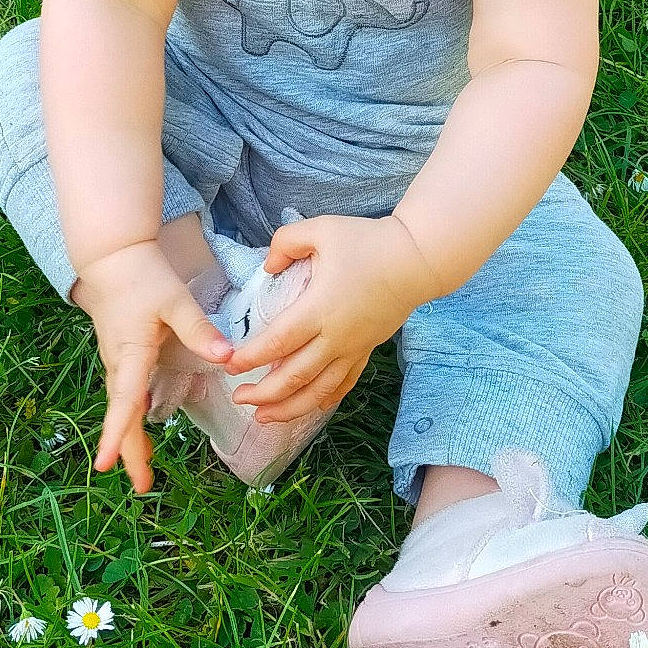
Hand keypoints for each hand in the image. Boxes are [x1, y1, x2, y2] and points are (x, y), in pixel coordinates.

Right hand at [78, 240, 233, 493]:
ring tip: (145, 470)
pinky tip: (143, 433)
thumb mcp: (175, 300)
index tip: (107, 465)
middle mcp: (119, 363)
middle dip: (128, 451)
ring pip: (122, 407)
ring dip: (130, 438)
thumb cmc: (143, 276)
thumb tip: (227, 357)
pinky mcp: (120, 356)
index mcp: (131, 353)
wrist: (113, 256)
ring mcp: (116, 361)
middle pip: (122, 415)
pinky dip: (130, 419)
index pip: (123, 401)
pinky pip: (124, 396)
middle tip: (142, 487)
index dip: (116, 434)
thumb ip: (200, 329)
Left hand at [226, 213, 440, 424]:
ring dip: (289, 408)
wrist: (417, 259)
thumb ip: (286, 242)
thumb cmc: (369, 241)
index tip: (230, 365)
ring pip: (318, 391)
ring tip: (263, 417)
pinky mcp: (367, 350)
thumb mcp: (321, 229)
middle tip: (238, 397)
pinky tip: (308, 408)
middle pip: (294, 377)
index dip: (251, 358)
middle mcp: (335, 336)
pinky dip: (324, 400)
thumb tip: (267, 266)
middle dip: (263, 394)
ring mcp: (353, 348)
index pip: (278, 342)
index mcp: (319, 308)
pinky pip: (343, 384)